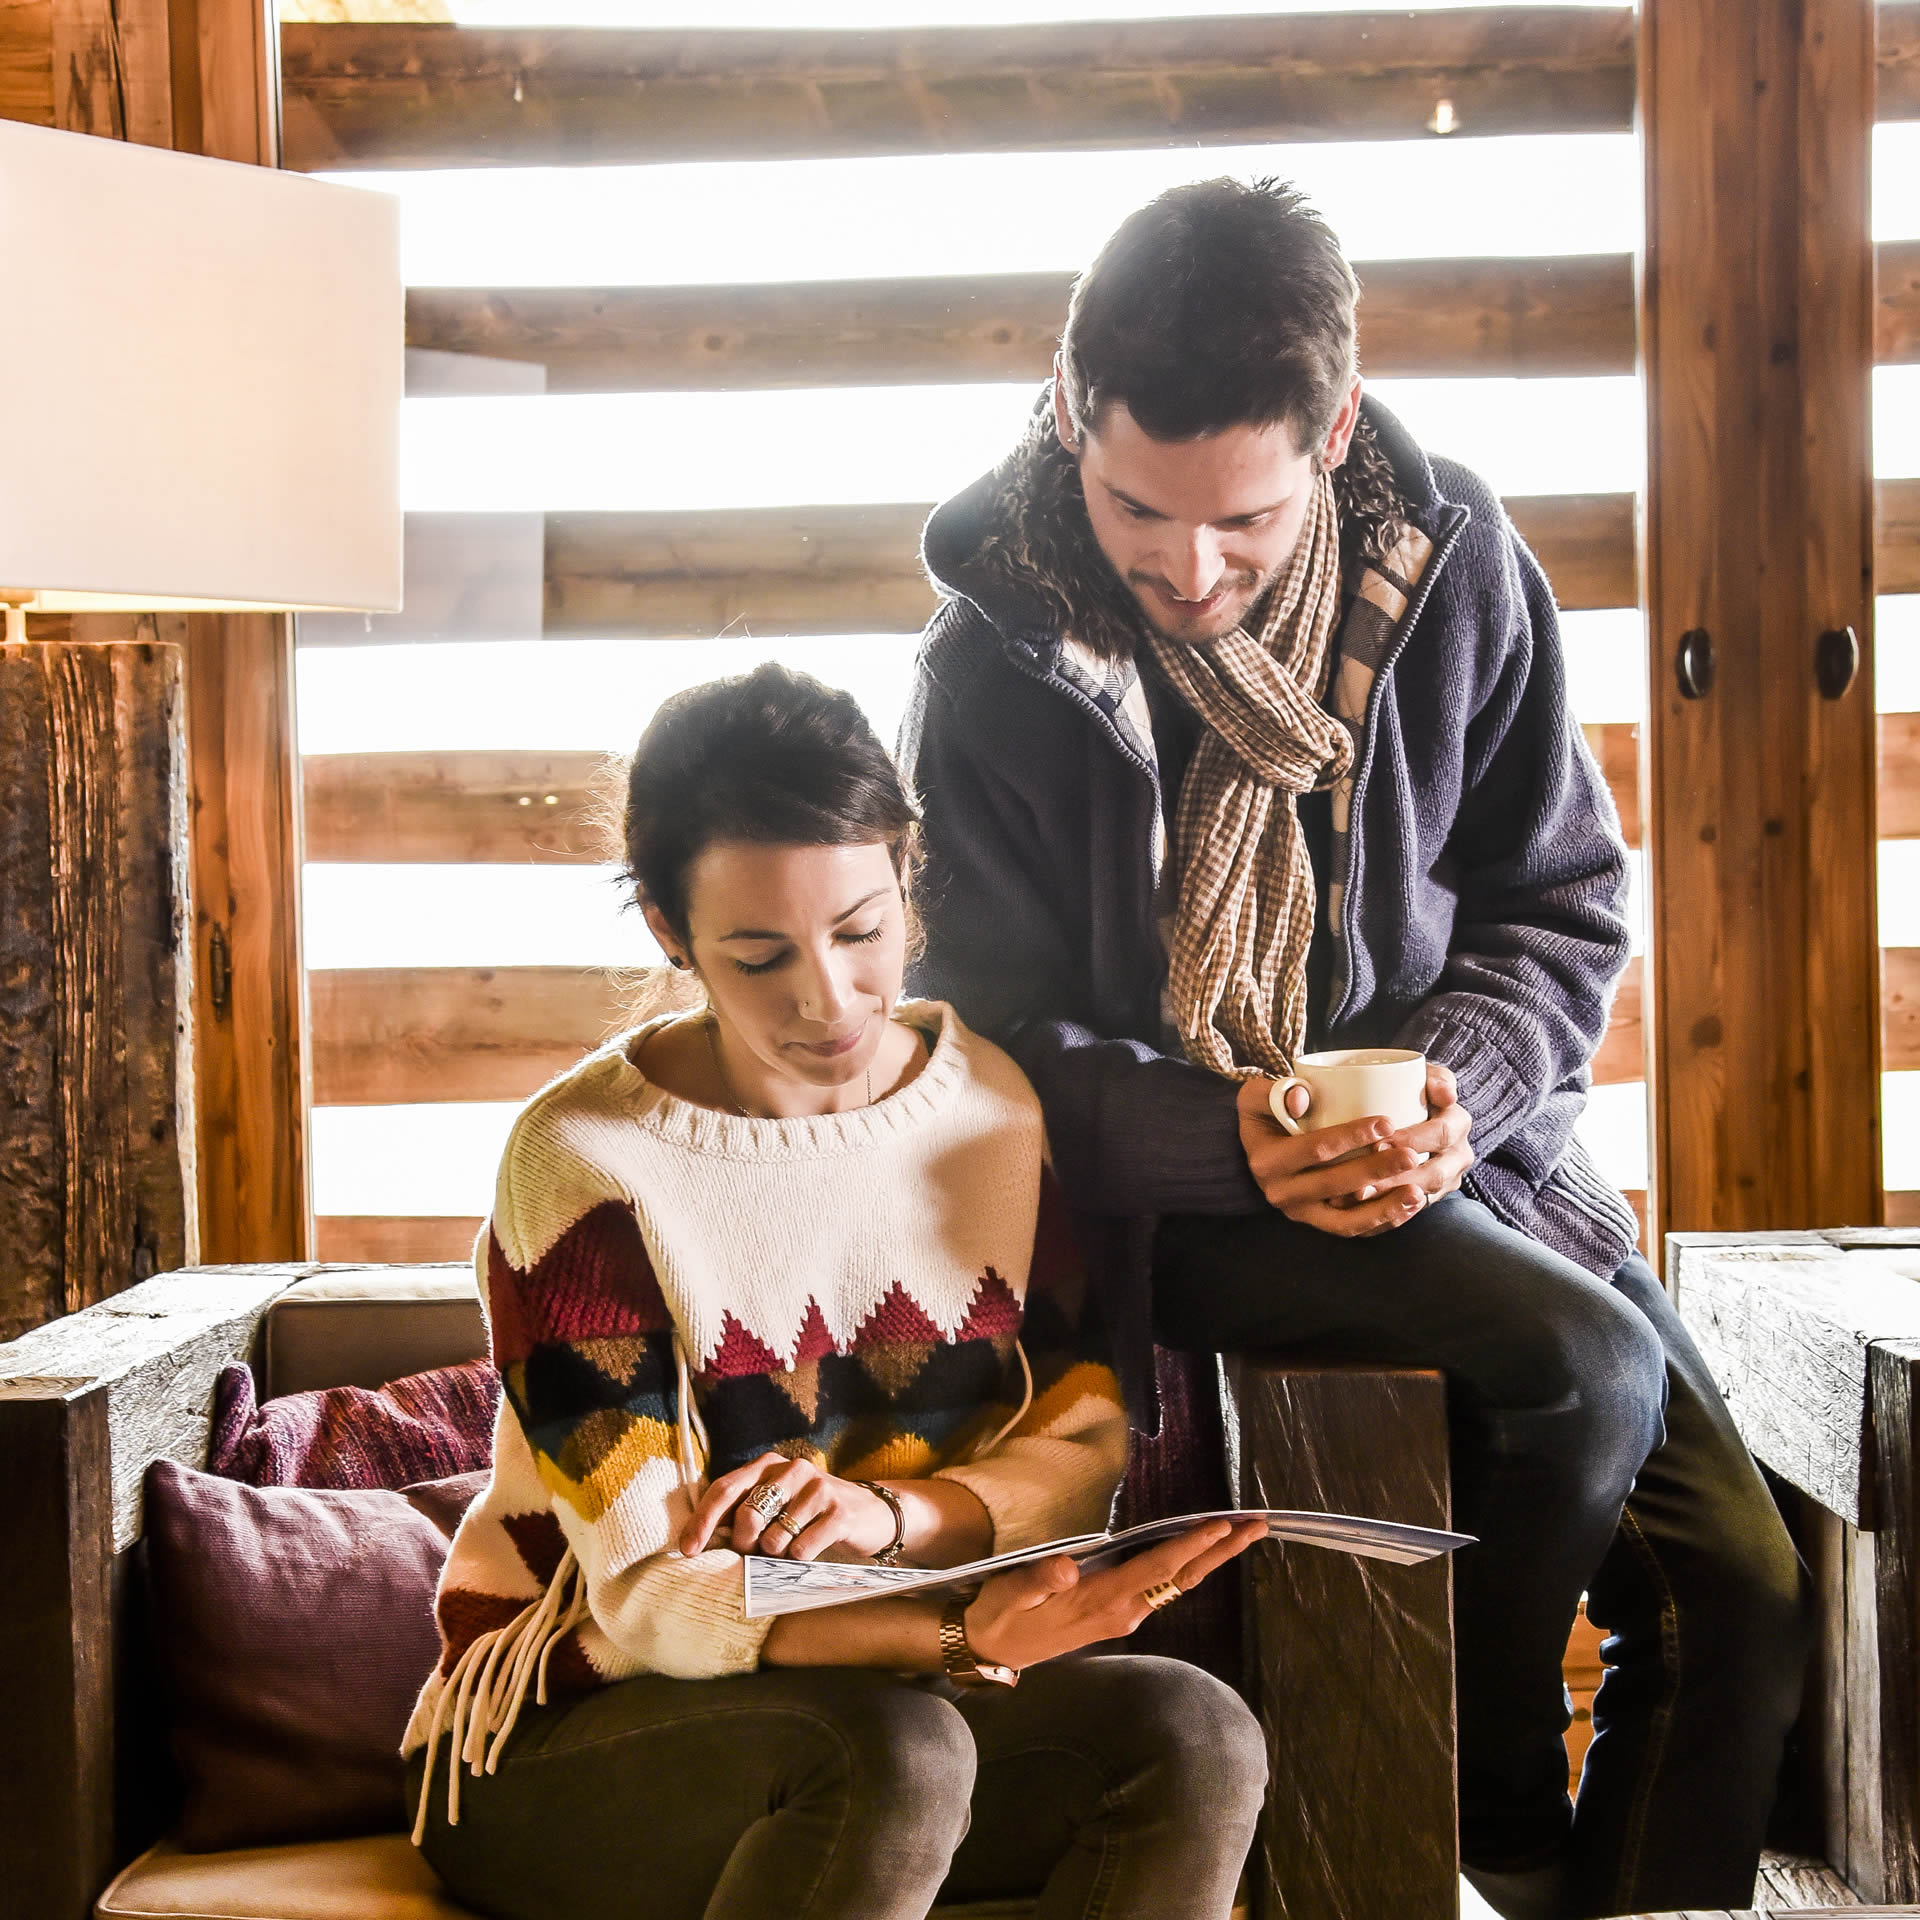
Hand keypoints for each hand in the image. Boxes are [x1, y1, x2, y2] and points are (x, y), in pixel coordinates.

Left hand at [678, 1453, 896, 1563]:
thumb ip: (741, 1513)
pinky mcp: (839, 1511)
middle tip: (756, 1554)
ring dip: (777, 1555)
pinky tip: (811, 1552)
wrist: (869, 1514)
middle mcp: (791, 1469)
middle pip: (746, 1517)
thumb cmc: (810, 1516)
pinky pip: (802, 1549)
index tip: (688, 1550)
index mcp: (768, 1465)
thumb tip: (699, 1540)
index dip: (702, 1521)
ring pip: (774, 1539)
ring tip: (791, 1548)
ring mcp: (818, 1488)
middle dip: (744, 1546)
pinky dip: (800, 1560)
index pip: (725, 1489)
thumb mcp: (775, 1506)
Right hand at [962, 1519, 1266, 1671]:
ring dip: (1210, 1556)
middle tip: (1258, 1524)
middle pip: (1182, 1577)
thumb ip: (1038, 1579)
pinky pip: (1163, 1585)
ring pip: (1177, 1582)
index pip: (1158, 1569)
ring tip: (1239, 1531)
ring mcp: (1124, 1615)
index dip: (1191, 1545)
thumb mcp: (1010, 1594)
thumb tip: (1067, 1565)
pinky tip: (1197, 1550)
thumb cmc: (1001, 1614)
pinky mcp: (1118, 1614)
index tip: (1223, 1524)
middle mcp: (1124, 1611)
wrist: (992, 1650)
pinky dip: (1187, 1564)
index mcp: (1104, 1601)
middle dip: (1221, 1550)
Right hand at [1235, 1062, 1473, 1237]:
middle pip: (1336, 1185)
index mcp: (1267, 1160)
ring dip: (1385, 1208)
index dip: (1351, 1137)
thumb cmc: (1269, 1114)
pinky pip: (1353, 1229)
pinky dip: (1383, 1220)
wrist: (1264, 1148)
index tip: (1387, 1122)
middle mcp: (1280, 1193)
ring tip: (1417, 1192)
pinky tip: (1409, 1205)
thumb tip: (1301, 1099)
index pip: (1315, 1149)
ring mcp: (1301, 1212)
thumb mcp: (1259, 1096)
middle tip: (1411, 1155)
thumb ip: (1277, 1089)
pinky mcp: (1319, 1223)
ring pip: (1346, 1220)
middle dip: (1377, 1171)